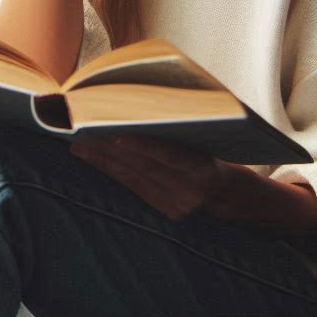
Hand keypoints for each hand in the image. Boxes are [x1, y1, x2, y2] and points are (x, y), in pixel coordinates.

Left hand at [69, 133, 248, 222]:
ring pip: (134, 178)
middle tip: (82, 132)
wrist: (237, 196)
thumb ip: (185, 131)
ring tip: (79, 145)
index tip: (119, 135)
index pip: (173, 157)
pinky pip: (134, 188)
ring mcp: (178, 206)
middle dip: (110, 149)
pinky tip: (94, 159)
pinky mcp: (167, 212)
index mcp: (207, 171)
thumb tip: (151, 104)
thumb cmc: (219, 156)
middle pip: (145, 167)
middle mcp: (191, 192)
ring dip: (103, 161)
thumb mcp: (211, 141)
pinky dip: (113, 171)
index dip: (145, 147)